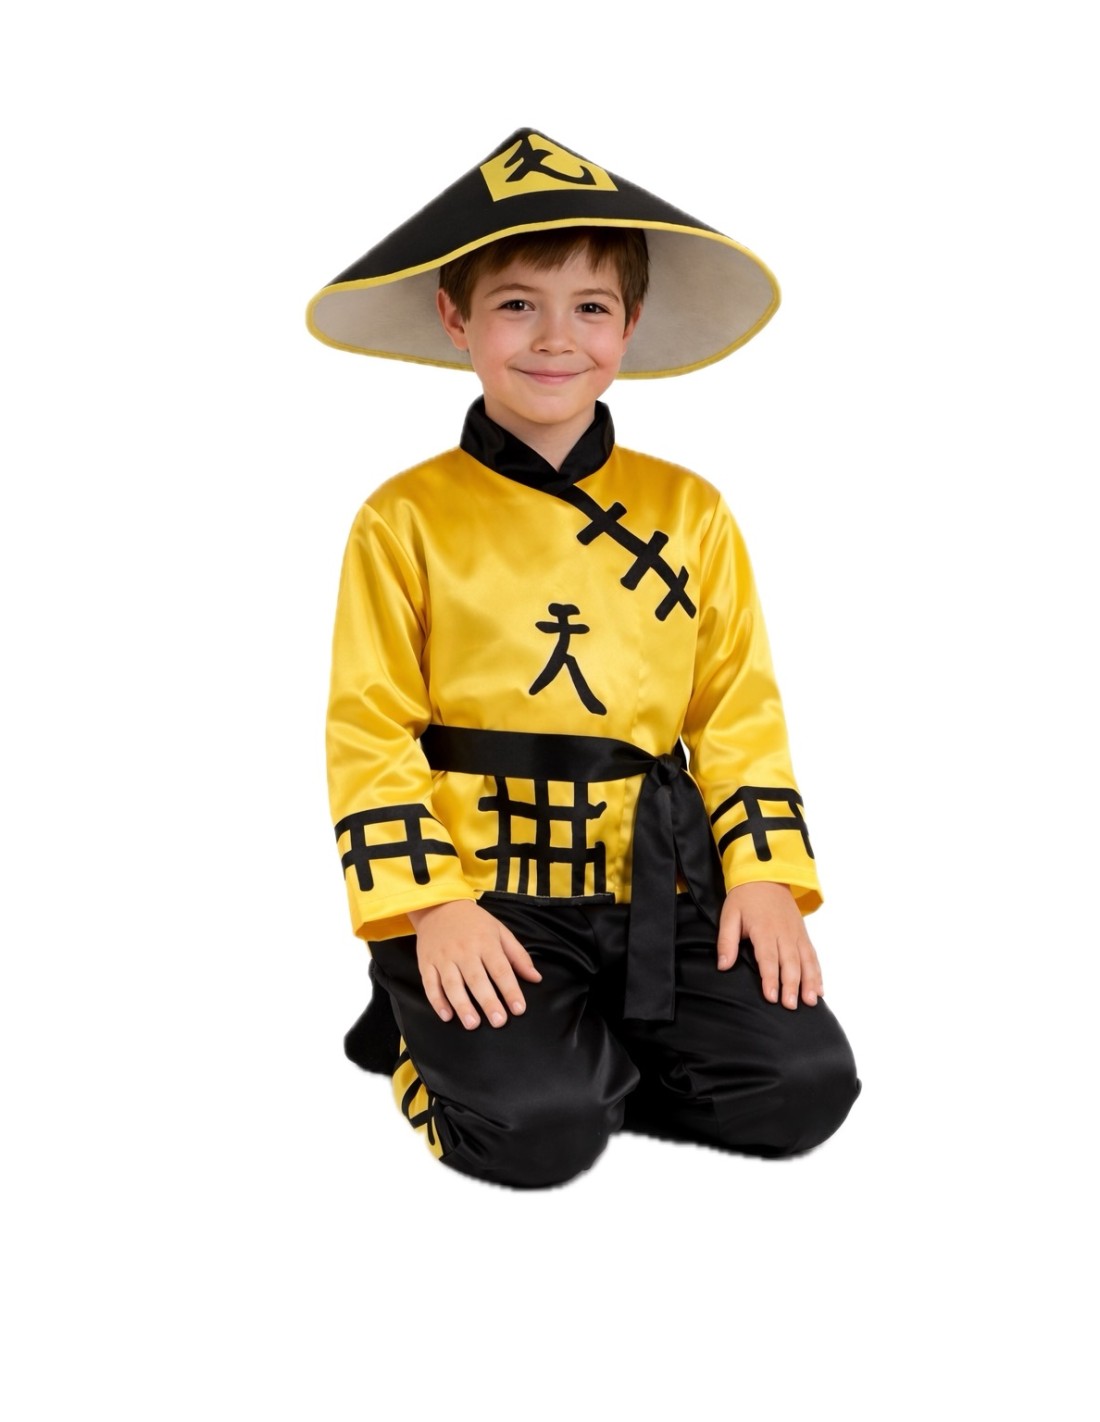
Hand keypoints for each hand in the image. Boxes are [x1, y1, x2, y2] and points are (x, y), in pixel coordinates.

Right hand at [407, 900, 542, 1029]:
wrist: (438, 906)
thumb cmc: (474, 922)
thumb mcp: (500, 931)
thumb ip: (518, 956)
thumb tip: (535, 978)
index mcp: (485, 942)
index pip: (500, 969)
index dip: (510, 990)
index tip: (519, 1009)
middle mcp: (464, 950)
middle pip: (477, 979)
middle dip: (488, 1002)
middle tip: (499, 1022)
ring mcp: (443, 957)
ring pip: (452, 984)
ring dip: (462, 1005)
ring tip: (473, 1024)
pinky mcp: (426, 963)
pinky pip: (430, 984)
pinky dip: (437, 1001)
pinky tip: (447, 1016)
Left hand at [715, 882, 822, 1009]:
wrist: (766, 875)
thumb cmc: (745, 897)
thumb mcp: (729, 915)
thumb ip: (726, 941)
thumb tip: (723, 965)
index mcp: (764, 929)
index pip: (768, 958)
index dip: (770, 978)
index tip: (771, 997)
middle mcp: (784, 933)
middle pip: (790, 962)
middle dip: (791, 985)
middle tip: (790, 1006)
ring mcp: (796, 934)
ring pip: (806, 961)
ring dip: (809, 982)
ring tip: (811, 1002)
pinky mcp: (803, 934)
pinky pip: (812, 956)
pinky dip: (817, 973)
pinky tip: (820, 989)